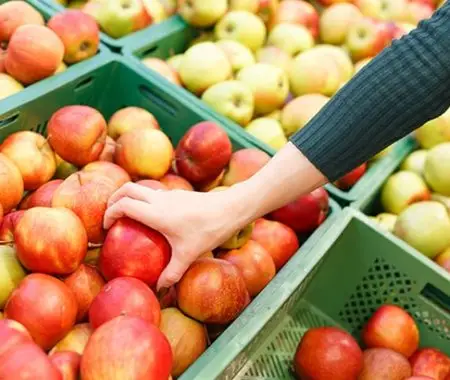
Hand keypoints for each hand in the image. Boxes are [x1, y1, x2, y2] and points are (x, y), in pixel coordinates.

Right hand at [103, 182, 250, 290]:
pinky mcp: (178, 194)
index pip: (123, 205)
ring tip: (127, 216)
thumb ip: (172, 273)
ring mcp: (169, 194)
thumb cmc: (209, 230)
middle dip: (113, 199)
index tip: (106, 227)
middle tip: (110, 216)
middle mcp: (159, 200)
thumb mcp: (189, 254)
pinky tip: (152, 218)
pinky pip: (154, 192)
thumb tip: (160, 289)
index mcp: (156, 213)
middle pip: (127, 188)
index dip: (109, 213)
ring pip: (141, 187)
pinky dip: (144, 199)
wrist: (231, 208)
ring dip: (129, 197)